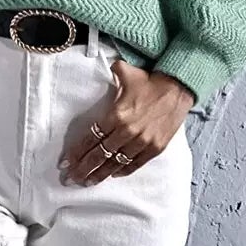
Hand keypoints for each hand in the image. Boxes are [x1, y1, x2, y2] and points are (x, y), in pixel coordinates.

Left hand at [60, 59, 193, 185]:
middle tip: (71, 178)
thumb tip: (101, 64)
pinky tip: (112, 175)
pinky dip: (122, 170)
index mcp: (116, 115)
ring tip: (88, 182)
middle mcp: (127, 132)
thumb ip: (111, 73)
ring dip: (100, 174)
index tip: (65, 162)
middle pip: (99, 154)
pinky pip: (135, 164)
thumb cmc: (151, 80)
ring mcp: (142, 142)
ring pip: (115, 163)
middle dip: (83, 168)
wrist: (179, 88)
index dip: (76, 152)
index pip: (91, 138)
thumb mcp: (126, 72)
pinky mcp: (155, 148)